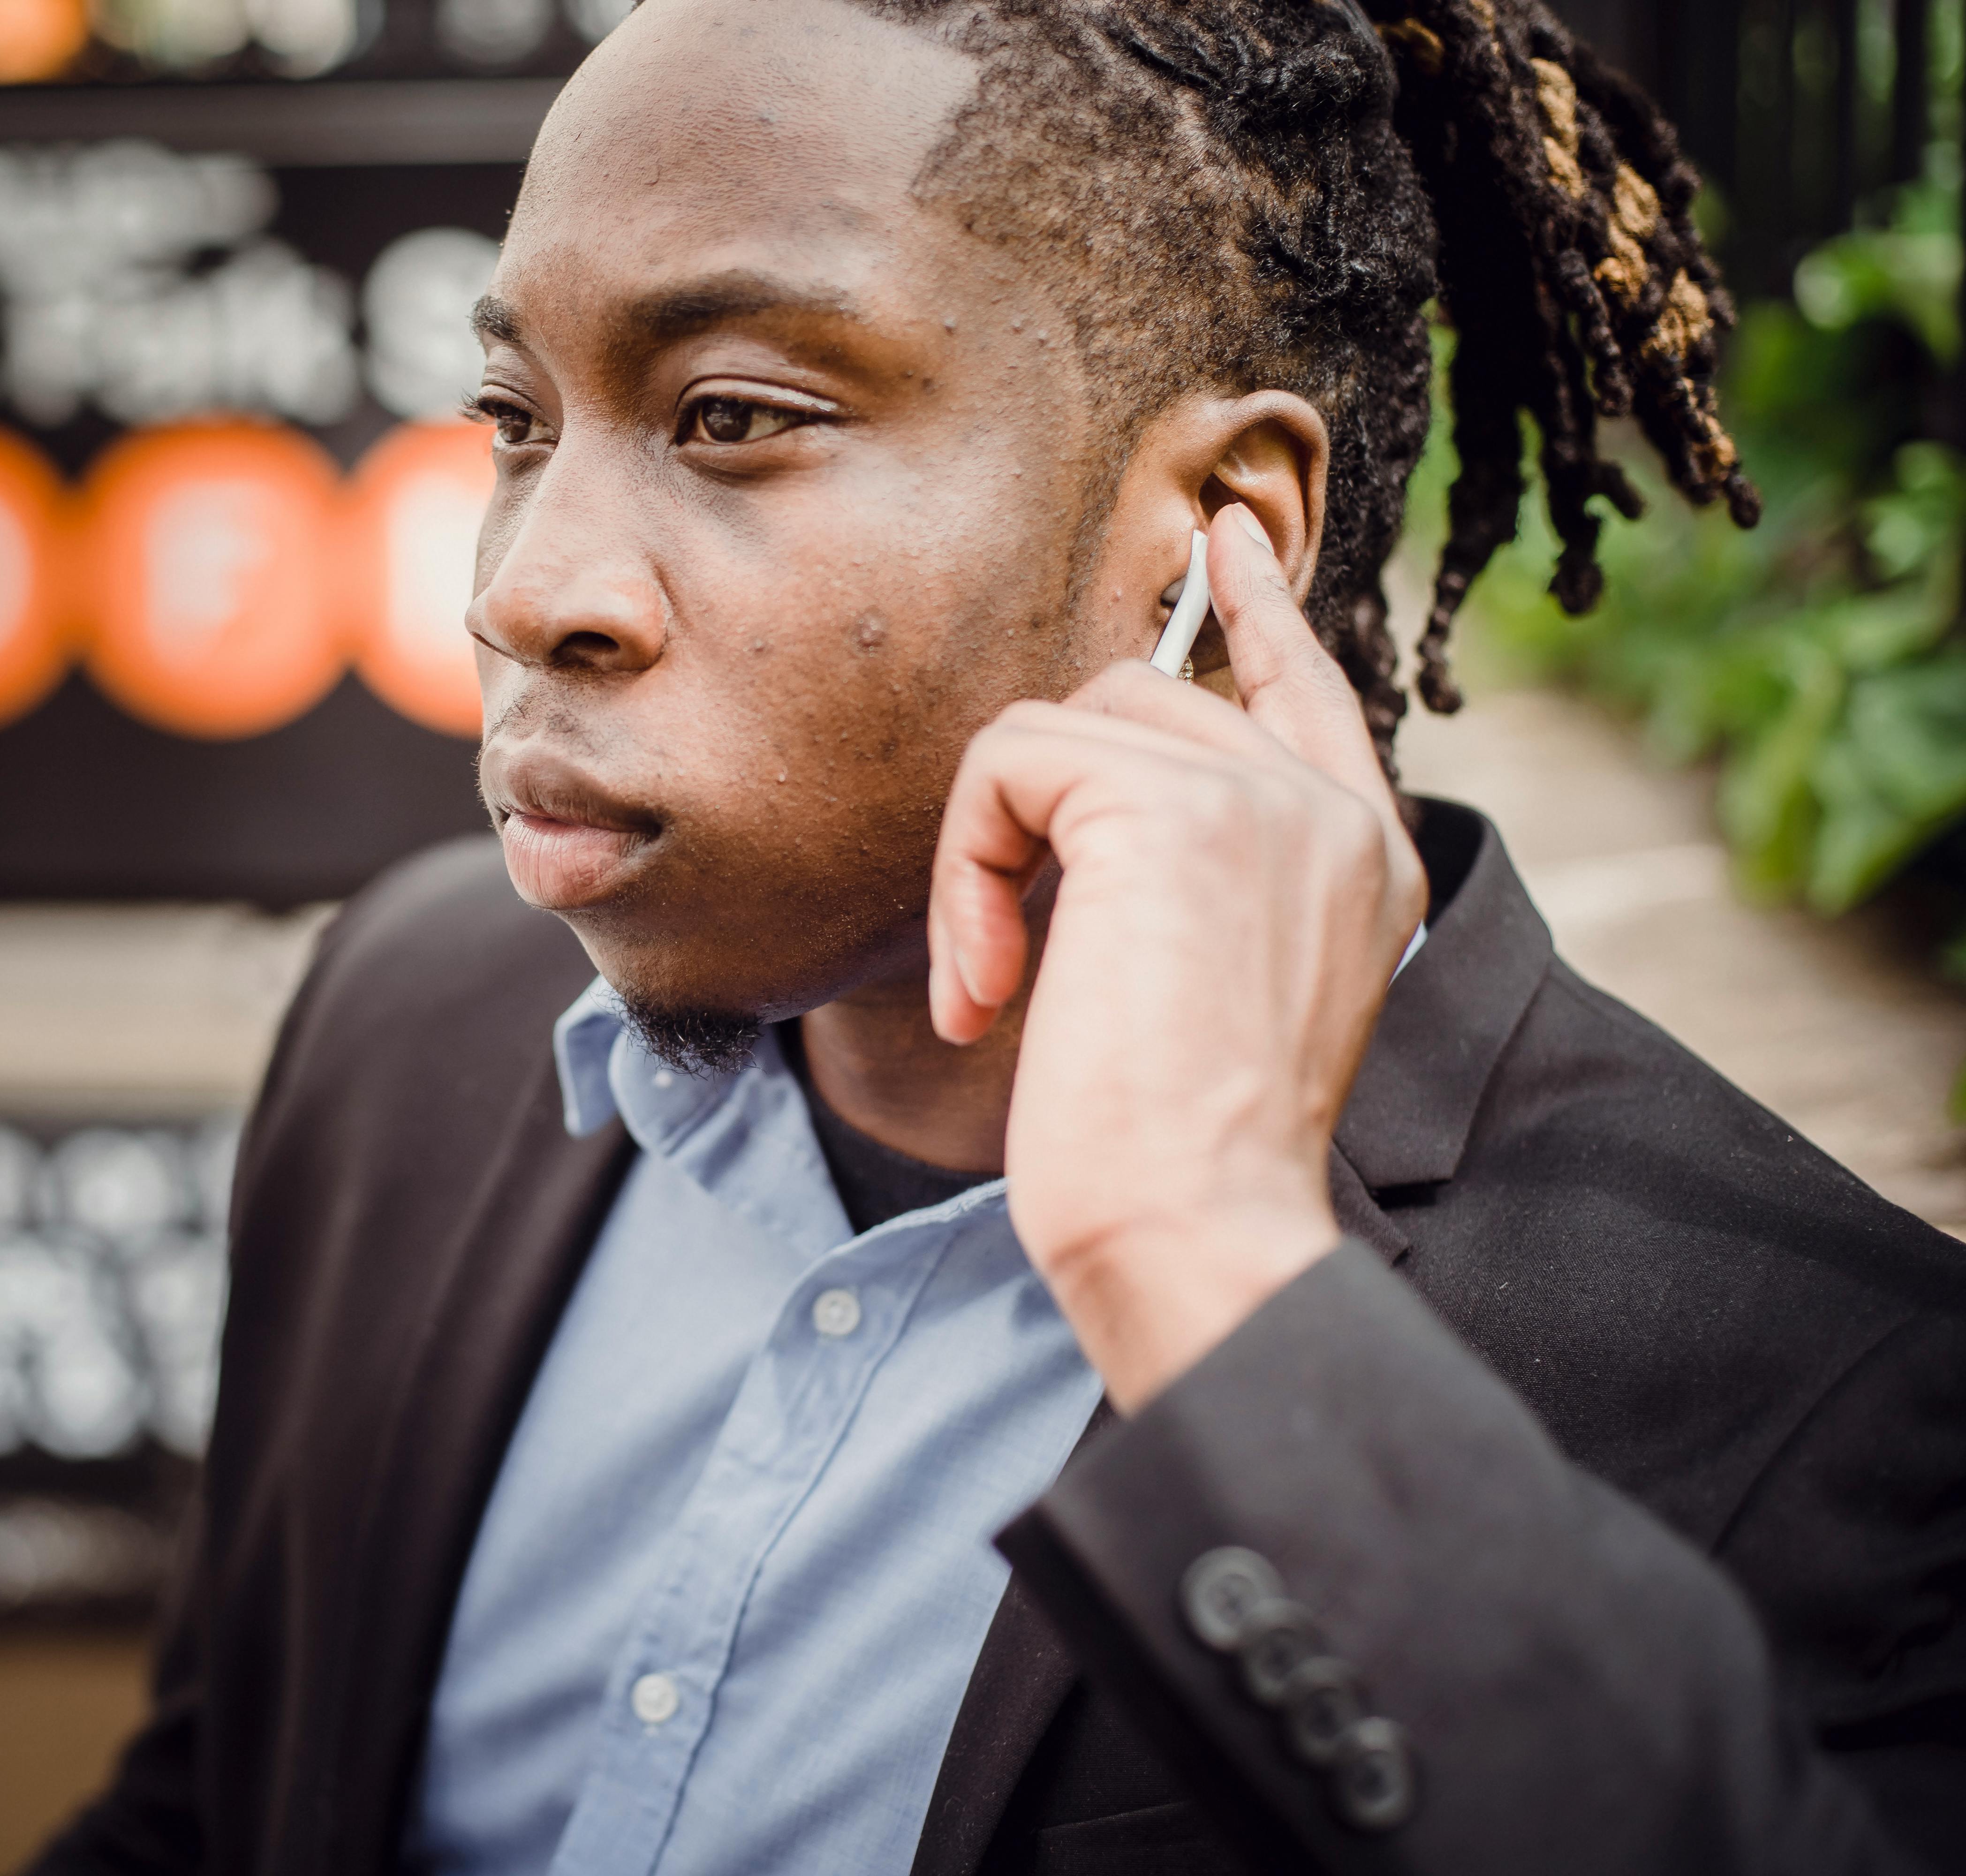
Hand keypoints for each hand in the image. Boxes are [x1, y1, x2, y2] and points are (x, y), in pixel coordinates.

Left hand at [926, 506, 1425, 1409]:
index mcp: (1361, 860)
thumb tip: (1088, 805)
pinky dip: (965, 871)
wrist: (1196, 1224)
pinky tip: (985, 983)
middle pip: (1136, 706)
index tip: (1224, 539)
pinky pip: (1011, 765)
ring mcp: (1262, 798)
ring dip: (986, 858)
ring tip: (990, 984)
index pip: (1304, 689)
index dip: (1257, 607)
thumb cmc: (1178, 1155)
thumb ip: (1192, 880)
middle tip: (996, 966)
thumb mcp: (1210, 991)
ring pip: (1060, 731)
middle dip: (1032, 820)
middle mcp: (1332, 812)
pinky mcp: (1170, 807)